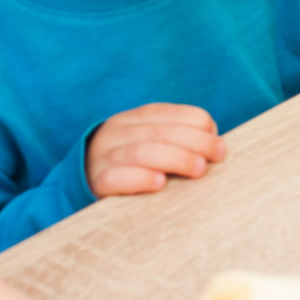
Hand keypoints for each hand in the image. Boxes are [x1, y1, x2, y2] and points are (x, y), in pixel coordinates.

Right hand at [87, 103, 223, 195]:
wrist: (81, 185)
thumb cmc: (130, 167)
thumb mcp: (149, 145)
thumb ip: (175, 139)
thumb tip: (214, 140)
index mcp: (131, 119)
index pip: (165, 113)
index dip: (196, 123)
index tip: (218, 140)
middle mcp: (115, 133)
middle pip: (159, 132)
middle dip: (195, 142)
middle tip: (216, 156)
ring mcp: (102, 157)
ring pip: (141, 152)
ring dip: (175, 158)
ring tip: (198, 169)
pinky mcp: (95, 182)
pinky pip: (116, 177)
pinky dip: (141, 178)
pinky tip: (160, 183)